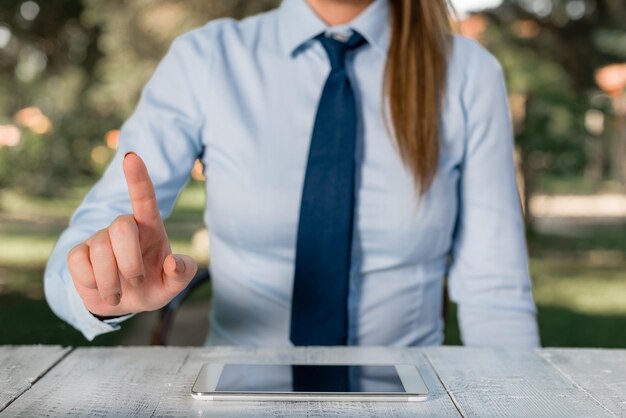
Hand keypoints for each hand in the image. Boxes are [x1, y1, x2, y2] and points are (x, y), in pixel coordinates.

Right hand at [67, 152, 197, 316]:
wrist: (123, 304)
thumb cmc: (152, 285)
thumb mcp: (172, 285)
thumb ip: (182, 273)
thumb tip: (172, 262)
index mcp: (150, 228)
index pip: (144, 198)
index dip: (138, 178)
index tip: (132, 157)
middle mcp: (123, 227)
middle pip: (121, 227)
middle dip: (130, 262)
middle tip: (137, 283)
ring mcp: (99, 238)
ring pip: (100, 250)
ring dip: (112, 281)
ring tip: (119, 295)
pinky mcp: (78, 252)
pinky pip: (79, 263)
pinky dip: (92, 282)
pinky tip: (100, 287)